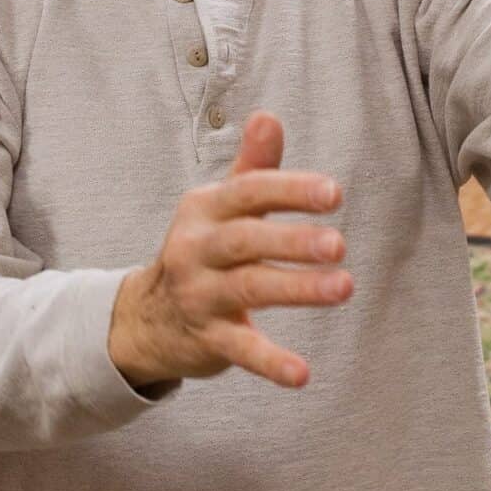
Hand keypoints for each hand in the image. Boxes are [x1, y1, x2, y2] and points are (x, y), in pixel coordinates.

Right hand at [106, 112, 350, 390]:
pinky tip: (303, 374)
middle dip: (292, 240)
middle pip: (246, 240)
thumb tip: (269, 116)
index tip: (334, 192)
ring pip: (249, 289)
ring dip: (297, 289)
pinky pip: (240, 350)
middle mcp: (197, 249)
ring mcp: (200, 295)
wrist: (146, 317)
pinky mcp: (207, 339)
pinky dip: (271, 362)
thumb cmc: (203, 250)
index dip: (289, 190)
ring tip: (344, 287)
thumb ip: (254, 167)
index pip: (249, 192)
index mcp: (205, 209)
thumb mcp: (220, 206)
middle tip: (339, 244)